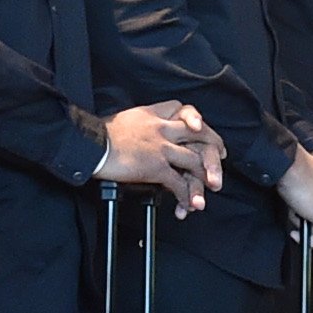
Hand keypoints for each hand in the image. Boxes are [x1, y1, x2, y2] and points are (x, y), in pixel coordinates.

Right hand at [99, 101, 221, 215]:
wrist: (90, 145)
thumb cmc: (101, 135)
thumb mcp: (126, 119)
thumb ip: (142, 123)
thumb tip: (146, 131)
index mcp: (153, 114)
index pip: (182, 108)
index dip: (196, 118)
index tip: (201, 128)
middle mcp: (162, 128)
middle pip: (198, 133)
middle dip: (214, 145)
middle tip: (221, 157)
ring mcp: (161, 147)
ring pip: (194, 160)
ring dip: (205, 175)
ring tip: (211, 187)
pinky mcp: (156, 167)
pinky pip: (178, 182)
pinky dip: (186, 195)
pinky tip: (188, 203)